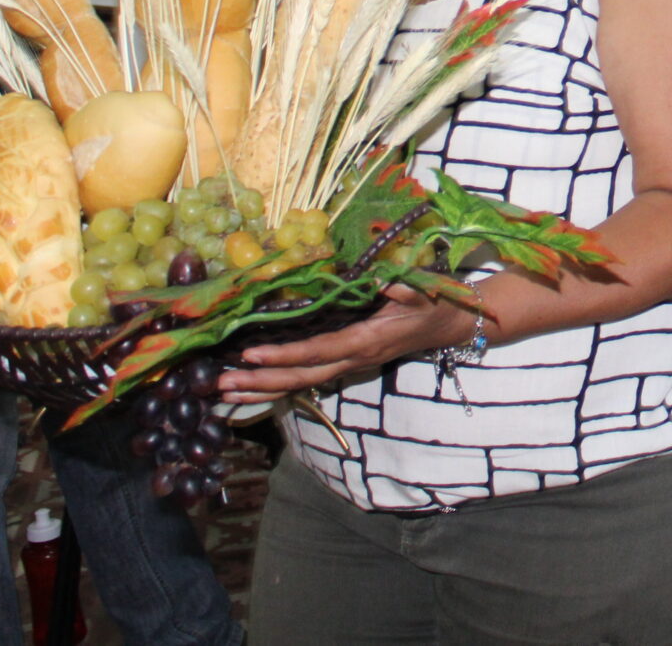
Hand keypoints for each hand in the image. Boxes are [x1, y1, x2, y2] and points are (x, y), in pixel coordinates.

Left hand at [216, 284, 474, 403]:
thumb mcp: (423, 291)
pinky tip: (254, 386)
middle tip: (220, 385)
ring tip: (225, 393)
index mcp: (365, 341)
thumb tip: (381, 278)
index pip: (316, 352)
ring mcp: (349, 365)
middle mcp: (353, 360)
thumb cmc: (434, 303)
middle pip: (299, 379)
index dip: (283, 355)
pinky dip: (277, 384)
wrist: (451, 324)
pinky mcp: (347, 363)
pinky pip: (307, 378)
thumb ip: (401, 288)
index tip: (251, 353)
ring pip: (300, 384)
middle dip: (260, 382)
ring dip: (262, 389)